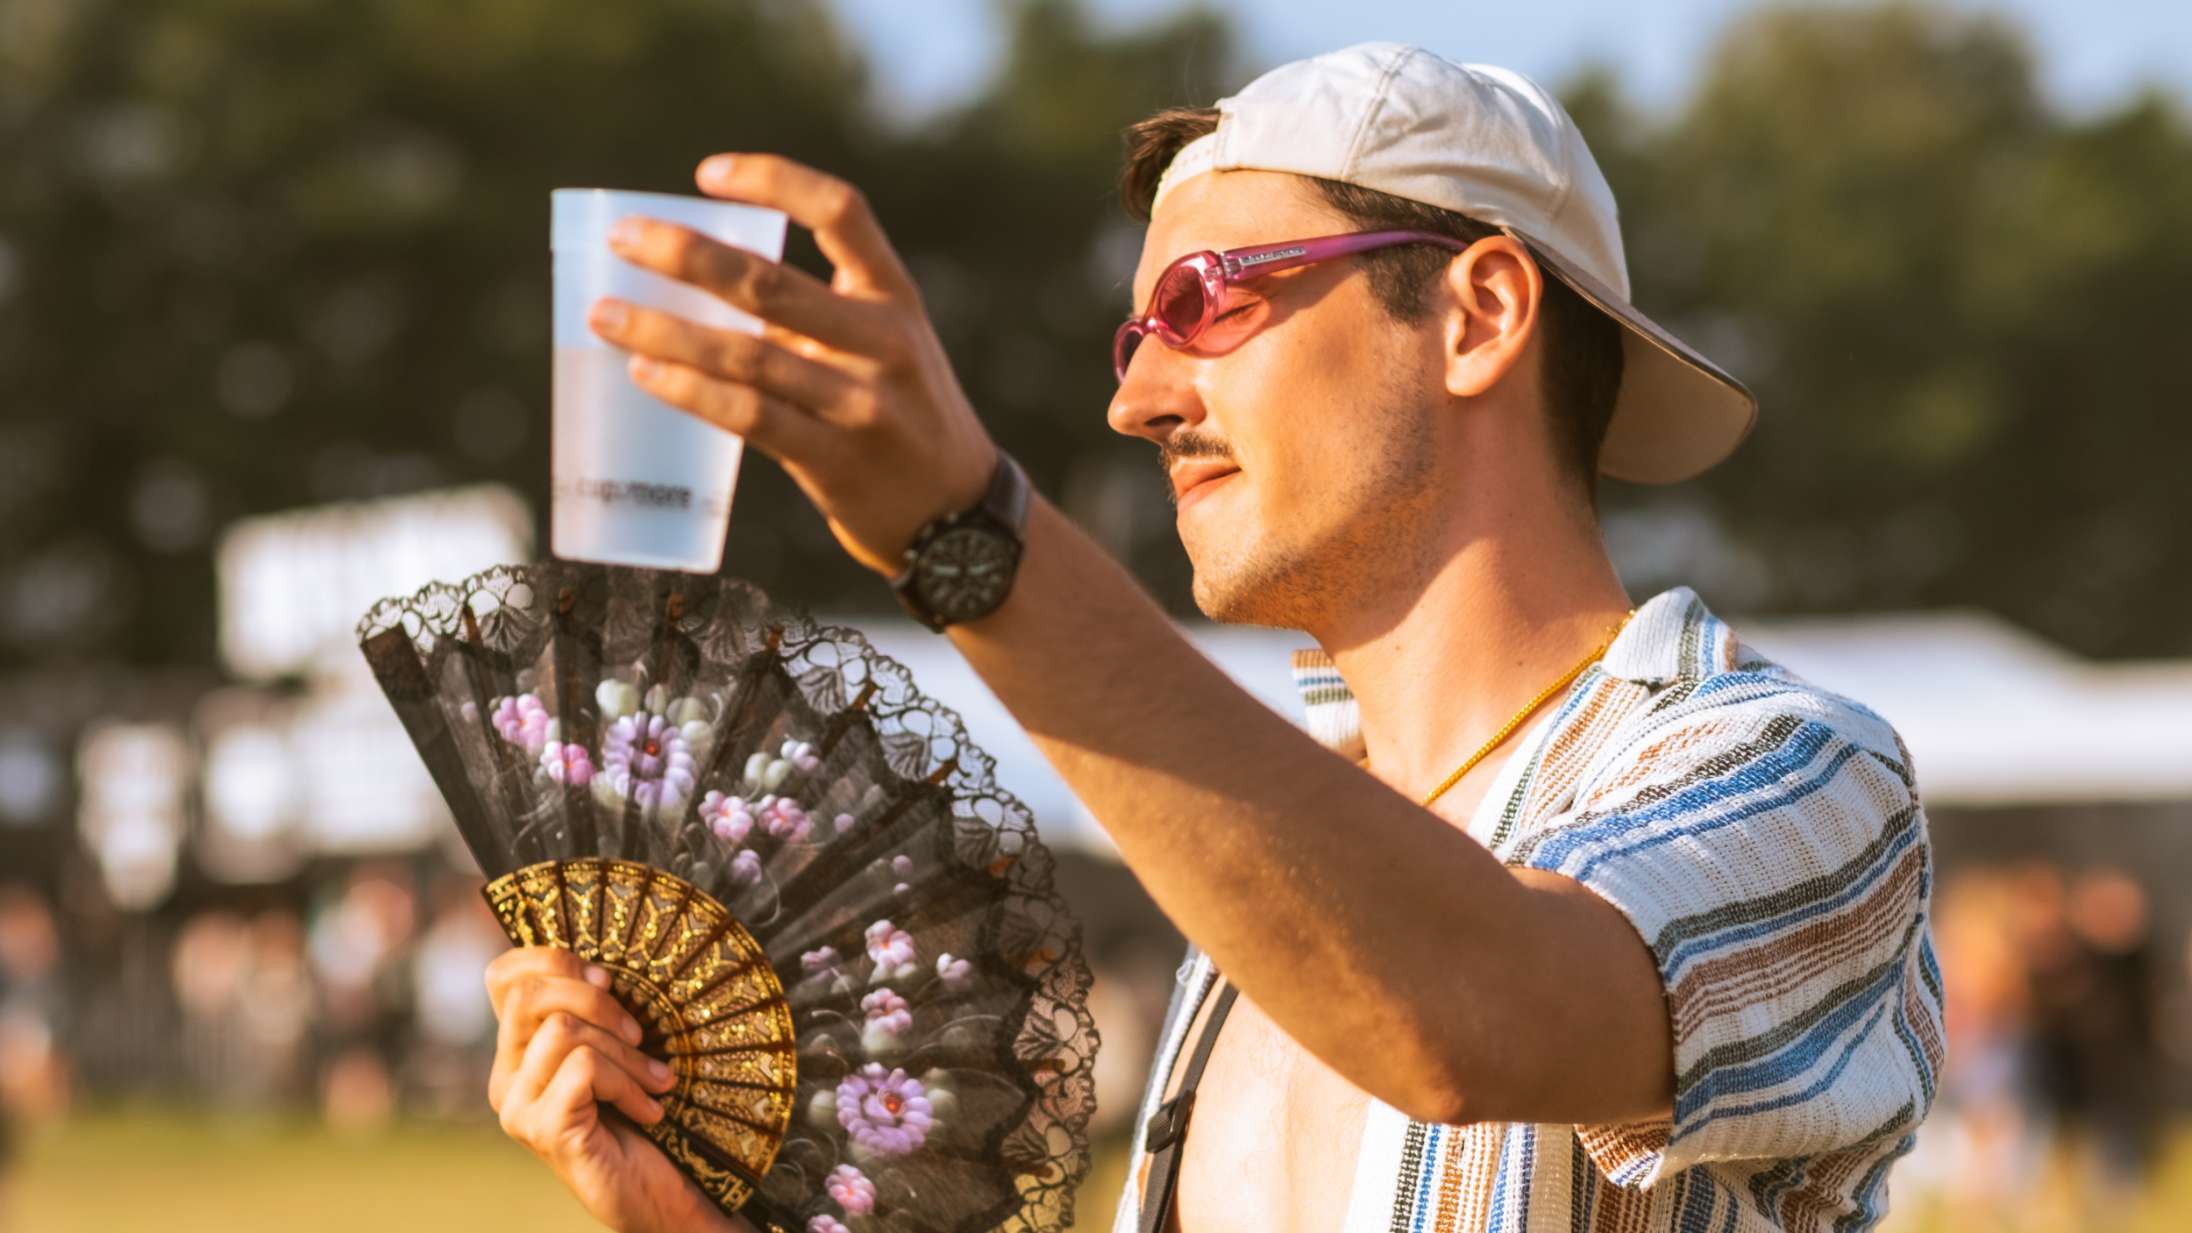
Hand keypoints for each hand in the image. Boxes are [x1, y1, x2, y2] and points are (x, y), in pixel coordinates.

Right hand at [484, 947, 748, 1232]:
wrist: (655, 1192)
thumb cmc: (639, 1117)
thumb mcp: (615, 1053)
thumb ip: (594, 1015)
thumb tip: (600, 968)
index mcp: (518, 1052)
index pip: (501, 976)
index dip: (552, 958)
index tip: (607, 979)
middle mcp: (507, 1079)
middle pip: (528, 995)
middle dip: (597, 1000)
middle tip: (640, 1034)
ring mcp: (519, 1108)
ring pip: (563, 1030)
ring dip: (627, 1052)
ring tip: (657, 1081)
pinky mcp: (543, 1130)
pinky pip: (584, 1068)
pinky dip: (627, 1081)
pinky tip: (648, 1108)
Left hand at [589, 153, 999, 576]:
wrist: (960, 518)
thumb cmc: (900, 417)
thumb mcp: (885, 348)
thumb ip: (814, 316)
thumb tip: (697, 286)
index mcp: (894, 296)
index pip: (841, 211)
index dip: (773, 180)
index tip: (706, 175)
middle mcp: (883, 341)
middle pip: (769, 282)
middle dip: (685, 255)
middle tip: (624, 239)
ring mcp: (861, 404)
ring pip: (746, 355)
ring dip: (664, 331)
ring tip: (605, 315)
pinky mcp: (836, 461)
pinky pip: (749, 418)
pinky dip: (690, 393)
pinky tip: (646, 375)